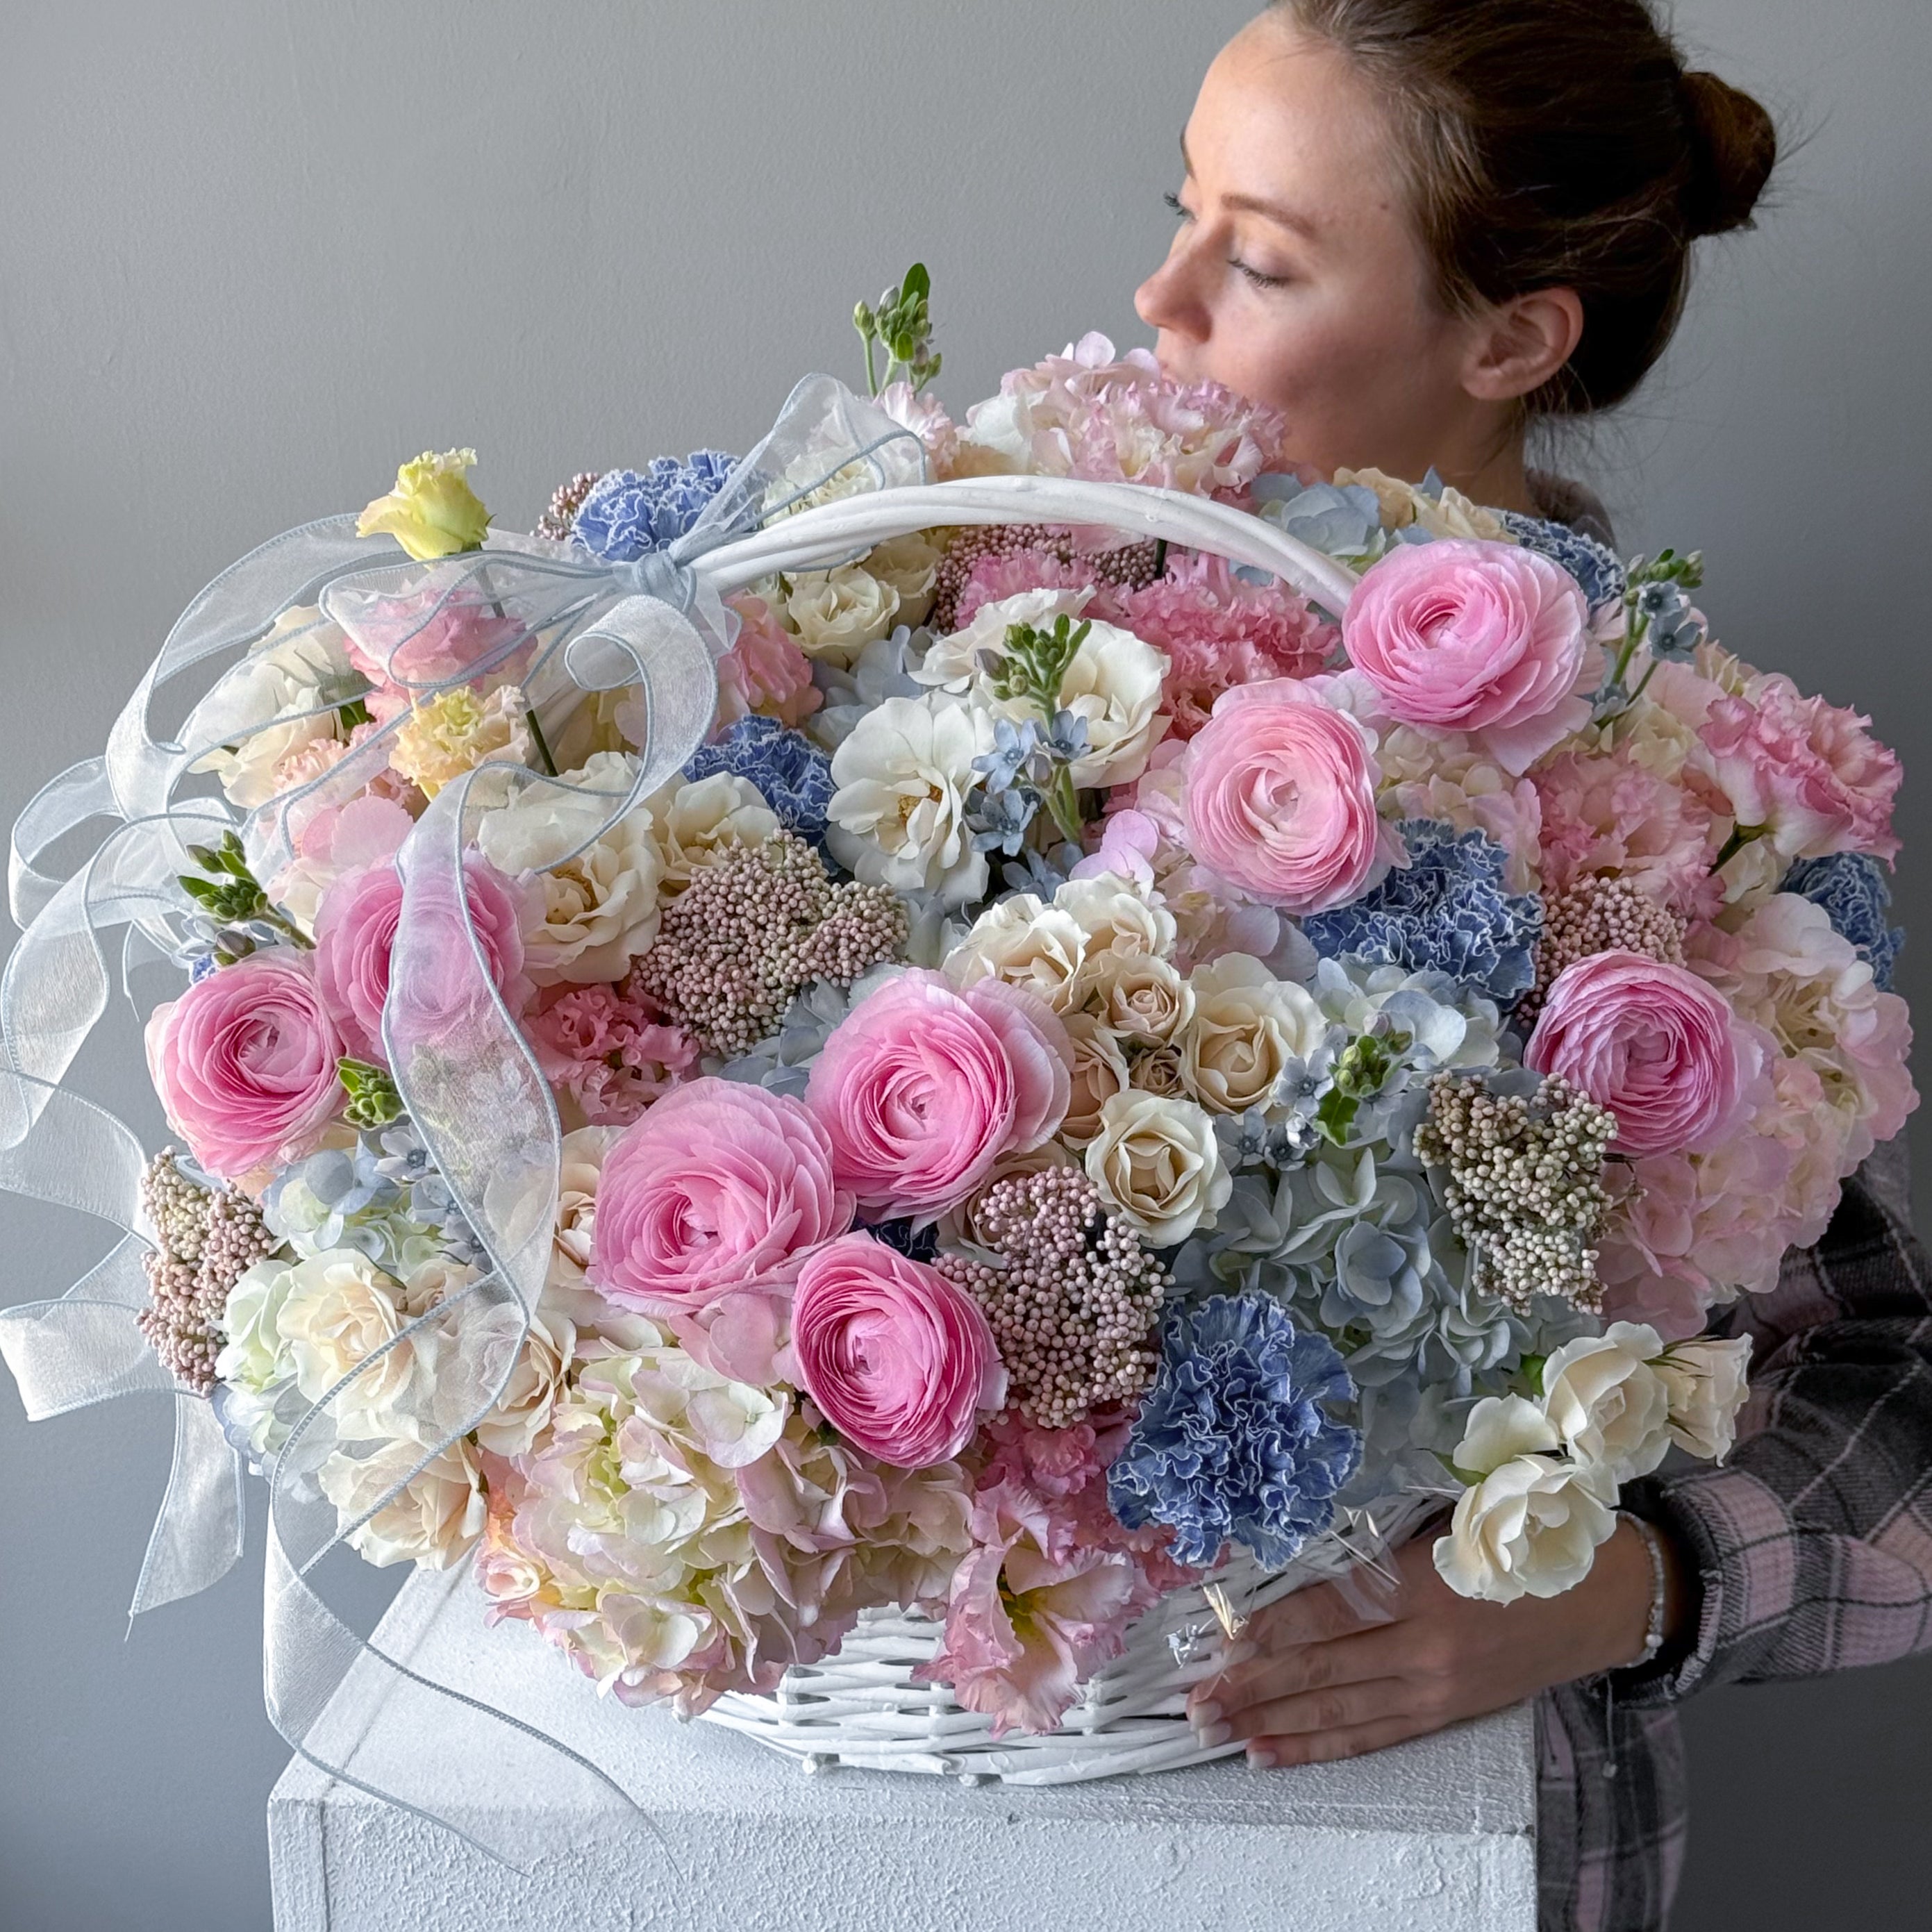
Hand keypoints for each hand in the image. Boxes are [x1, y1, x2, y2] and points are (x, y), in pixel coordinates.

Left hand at [1185, 1516, 1680, 1767]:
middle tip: (1196, 1702)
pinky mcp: (1447, 1712)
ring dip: (1272, 1722)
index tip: (1220, 1636)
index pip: (1333, 1609)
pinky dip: (1318, 1746)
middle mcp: (1428, 1647)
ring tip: (1215, 1730)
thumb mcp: (1458, 1518)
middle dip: (1254, 1687)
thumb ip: (1386, 1534)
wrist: (1609, 1595)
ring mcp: (1437, 1688)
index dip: (1274, 1625)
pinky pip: (1371, 1735)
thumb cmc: (1531, 1537)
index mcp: (1428, 1585)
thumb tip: (1302, 1540)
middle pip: (1324, 1670)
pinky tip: (1271, 1752)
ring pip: (1338, 1712)